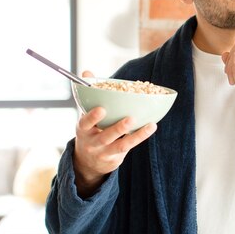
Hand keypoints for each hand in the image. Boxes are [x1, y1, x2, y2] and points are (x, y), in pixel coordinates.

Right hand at [72, 70, 156, 197]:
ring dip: (135, 135)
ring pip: (120, 145)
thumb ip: (88, 96)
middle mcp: (92, 142)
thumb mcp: (85, 116)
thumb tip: (86, 71)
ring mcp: (104, 152)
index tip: (101, 109)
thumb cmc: (90, 130)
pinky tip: (151, 126)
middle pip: (104, 136)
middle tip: (129, 119)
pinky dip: (140, 137)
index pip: (85, 123)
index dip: (92, 117)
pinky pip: (129, 147)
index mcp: (83, 129)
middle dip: (117, 128)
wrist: (88, 161)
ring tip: (148, 125)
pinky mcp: (115, 157)